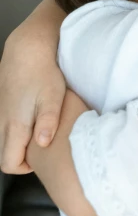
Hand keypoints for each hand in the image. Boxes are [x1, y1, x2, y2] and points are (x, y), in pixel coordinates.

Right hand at [0, 31, 65, 173]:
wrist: (27, 48)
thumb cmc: (44, 73)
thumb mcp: (53, 97)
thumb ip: (48, 122)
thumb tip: (43, 144)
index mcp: (15, 125)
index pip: (9, 164)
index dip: (25, 167)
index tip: (42, 157)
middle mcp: (3, 122)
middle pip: (5, 154)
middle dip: (22, 157)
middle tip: (44, 145)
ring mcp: (0, 112)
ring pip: (4, 139)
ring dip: (19, 142)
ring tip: (41, 131)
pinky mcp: (2, 103)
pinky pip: (5, 125)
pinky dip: (16, 128)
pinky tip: (34, 117)